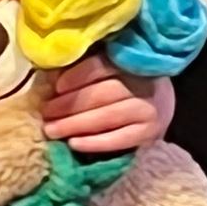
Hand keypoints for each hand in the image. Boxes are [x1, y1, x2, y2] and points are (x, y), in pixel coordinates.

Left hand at [42, 54, 174, 155]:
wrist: (159, 103)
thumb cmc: (125, 81)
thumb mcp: (110, 67)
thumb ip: (85, 69)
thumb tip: (51, 78)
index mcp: (132, 61)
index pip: (103, 66)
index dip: (77, 76)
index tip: (56, 87)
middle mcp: (144, 84)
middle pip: (103, 93)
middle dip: (70, 104)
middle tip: (46, 112)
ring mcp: (148, 110)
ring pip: (107, 116)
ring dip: (75, 124)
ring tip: (51, 130)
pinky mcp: (149, 133)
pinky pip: (118, 139)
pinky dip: (94, 143)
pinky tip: (74, 144)